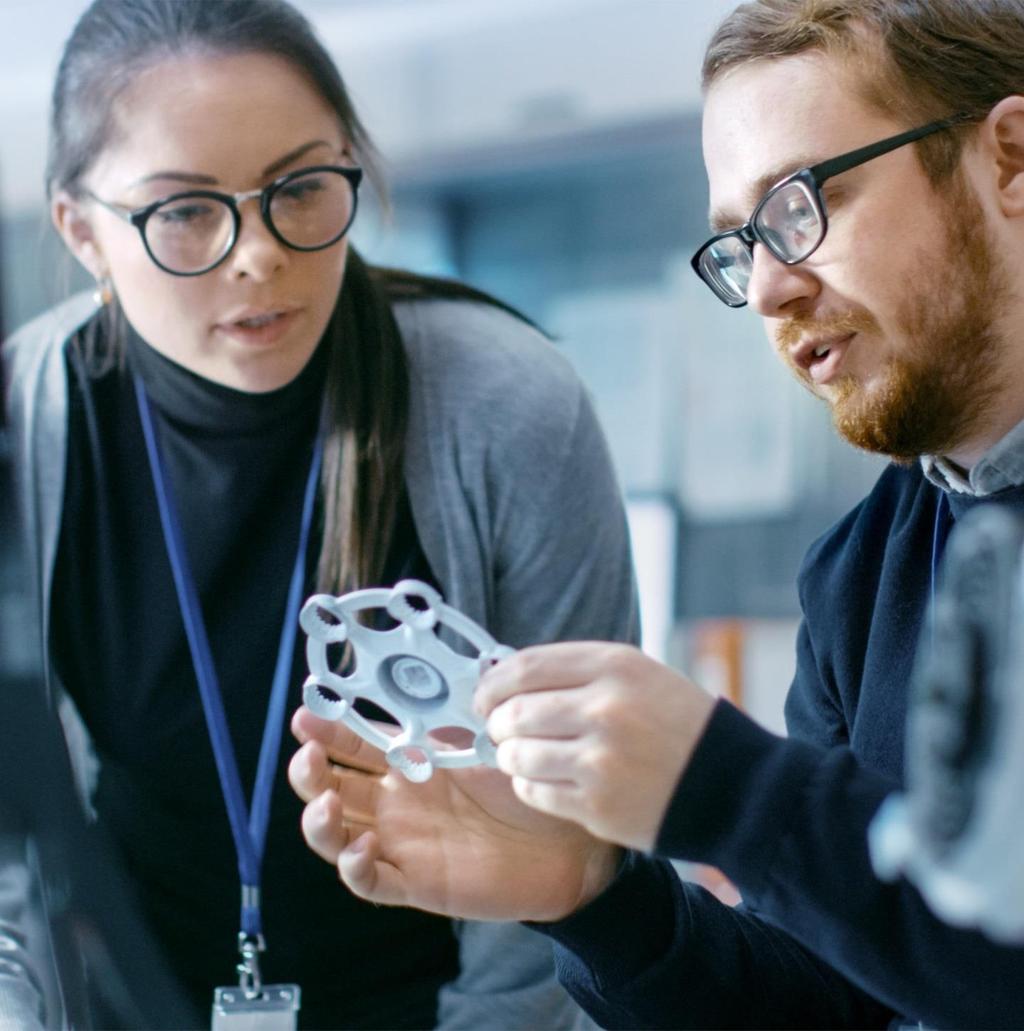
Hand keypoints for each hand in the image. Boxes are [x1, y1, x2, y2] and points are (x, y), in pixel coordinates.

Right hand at [288, 707, 621, 921]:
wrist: (566, 840)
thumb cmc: (525, 784)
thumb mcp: (484, 741)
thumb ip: (451, 715)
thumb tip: (424, 669)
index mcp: (407, 762)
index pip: (352, 744)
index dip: (324, 730)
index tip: (307, 714)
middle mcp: (395, 802)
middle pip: (329, 788)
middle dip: (308, 772)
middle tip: (309, 755)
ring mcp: (401, 843)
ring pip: (335, 838)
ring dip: (318, 821)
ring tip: (326, 803)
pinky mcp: (416, 882)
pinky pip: (371, 882)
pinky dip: (355, 867)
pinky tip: (364, 847)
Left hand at [475, 642, 715, 851]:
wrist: (734, 786)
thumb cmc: (679, 726)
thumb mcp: (639, 676)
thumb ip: (578, 672)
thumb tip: (507, 677)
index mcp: (616, 665)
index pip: (526, 666)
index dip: (494, 682)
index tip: (484, 694)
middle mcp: (606, 708)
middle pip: (516, 711)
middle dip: (497, 722)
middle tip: (500, 729)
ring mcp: (600, 759)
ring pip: (518, 754)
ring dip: (510, 756)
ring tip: (521, 756)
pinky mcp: (597, 805)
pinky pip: (535, 792)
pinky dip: (529, 786)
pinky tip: (544, 780)